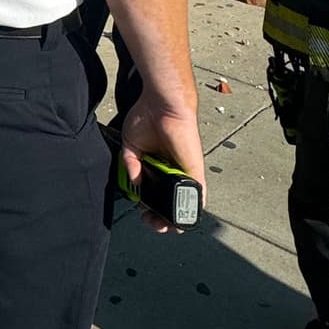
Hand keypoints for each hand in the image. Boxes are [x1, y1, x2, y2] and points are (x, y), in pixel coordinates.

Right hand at [118, 96, 205, 234]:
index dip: (149, 207)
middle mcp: (172, 170)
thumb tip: (135, 185)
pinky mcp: (194, 169)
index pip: (156, 193)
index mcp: (157, 165)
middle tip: (151, 221)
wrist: (160, 103)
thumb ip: (130, 166)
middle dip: (161, 218)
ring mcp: (184, 171)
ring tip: (163, 226)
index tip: (142, 212)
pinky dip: (193, 207)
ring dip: (176, 218)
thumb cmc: (147, 117)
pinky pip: (198, 192)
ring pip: (185, 202)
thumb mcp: (131, 146)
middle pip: (171, 202)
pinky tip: (186, 220)